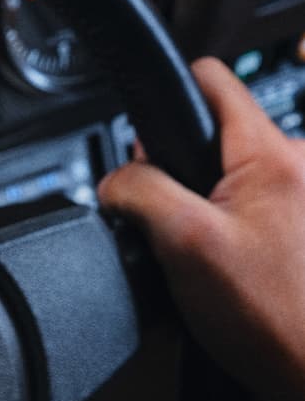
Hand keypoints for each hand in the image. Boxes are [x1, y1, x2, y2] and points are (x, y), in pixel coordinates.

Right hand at [99, 57, 304, 400]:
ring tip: (205, 258)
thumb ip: (140, 193)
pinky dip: (227, 234)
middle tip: (173, 226)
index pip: (209, 81)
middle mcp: (300, 163)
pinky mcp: (301, 228)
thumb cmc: (272, 319)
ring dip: (205, 211)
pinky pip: (250, 211)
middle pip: (215, 135)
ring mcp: (303, 196)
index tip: (146, 140)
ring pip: (231, 178)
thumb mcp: (181, 245)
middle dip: (181, 174)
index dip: (165, 102)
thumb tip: (115, 178)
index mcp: (272, 152)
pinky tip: (227, 270)